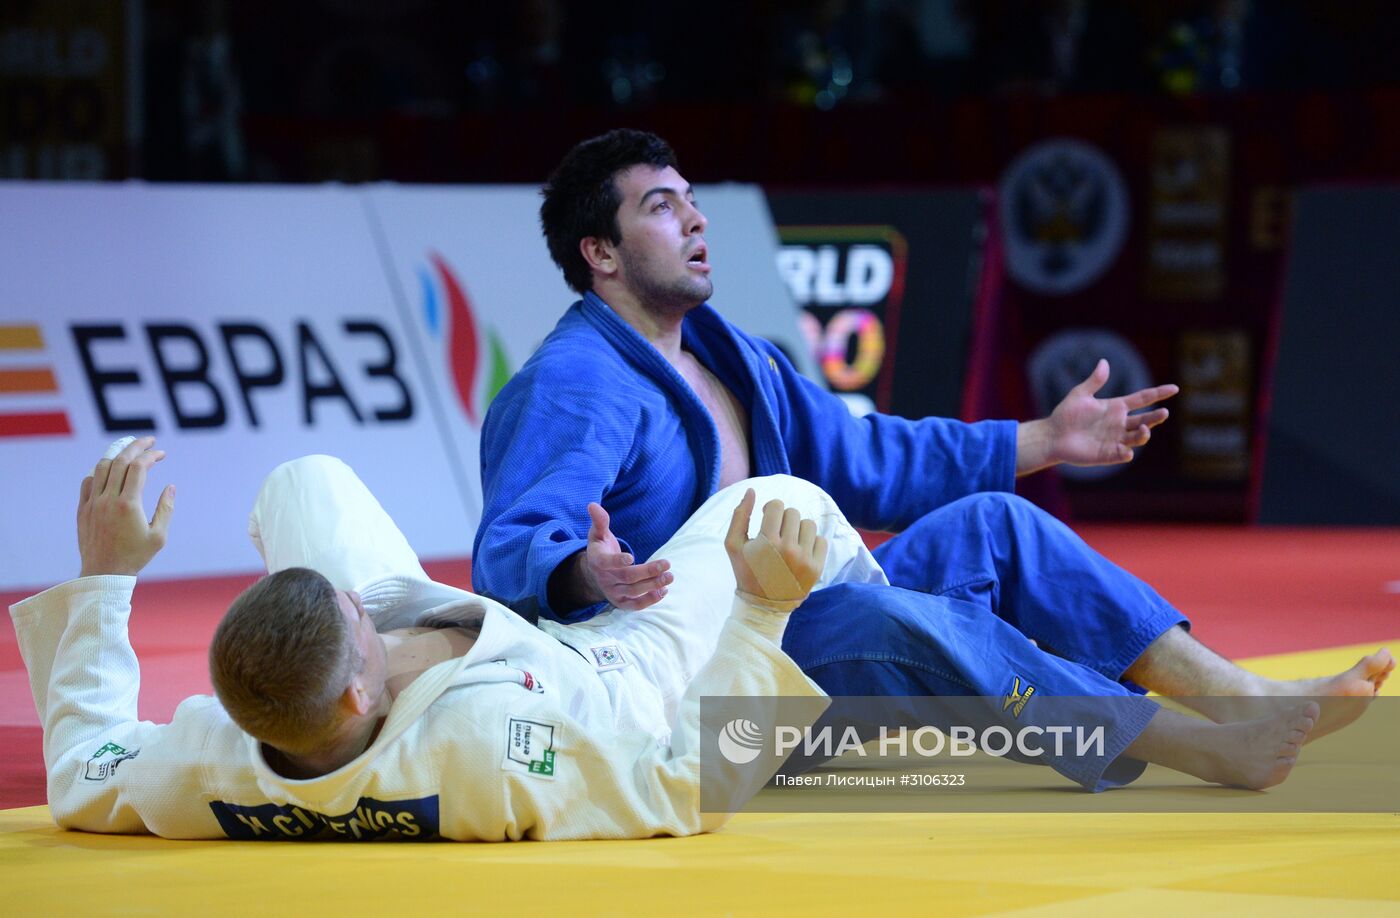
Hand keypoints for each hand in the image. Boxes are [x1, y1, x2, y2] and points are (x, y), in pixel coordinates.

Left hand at [77, 436, 175, 576]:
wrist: (103, 574)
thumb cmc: (135, 557)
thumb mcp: (159, 535)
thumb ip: (166, 508)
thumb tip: (171, 486)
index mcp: (128, 504)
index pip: (139, 467)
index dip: (151, 455)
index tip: (161, 453)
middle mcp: (108, 499)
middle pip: (120, 461)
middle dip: (135, 446)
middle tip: (148, 440)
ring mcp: (93, 503)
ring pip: (102, 467)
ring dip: (118, 455)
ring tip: (129, 451)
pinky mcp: (83, 509)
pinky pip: (88, 482)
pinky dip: (100, 471)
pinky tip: (111, 472)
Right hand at [580, 502, 672, 610]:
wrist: (595, 574)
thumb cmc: (601, 549)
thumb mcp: (597, 534)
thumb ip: (599, 521)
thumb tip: (592, 505)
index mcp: (598, 561)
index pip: (607, 563)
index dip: (618, 561)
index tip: (632, 557)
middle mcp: (605, 579)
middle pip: (628, 578)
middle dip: (648, 571)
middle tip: (667, 564)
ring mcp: (613, 593)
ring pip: (634, 592)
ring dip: (653, 585)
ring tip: (669, 577)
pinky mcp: (621, 603)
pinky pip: (635, 606)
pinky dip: (650, 600)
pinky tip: (663, 591)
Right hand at [723, 489, 828, 604]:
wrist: (763, 606)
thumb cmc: (746, 572)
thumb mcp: (733, 545)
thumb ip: (740, 515)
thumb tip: (751, 491)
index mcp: (767, 542)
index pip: (777, 506)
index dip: (770, 510)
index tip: (767, 520)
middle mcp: (788, 549)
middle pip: (793, 513)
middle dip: (784, 520)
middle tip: (777, 534)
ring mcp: (805, 559)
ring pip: (808, 524)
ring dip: (798, 530)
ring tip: (789, 542)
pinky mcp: (817, 568)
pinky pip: (821, 540)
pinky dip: (811, 543)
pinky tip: (800, 552)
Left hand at [1029, 358, 1178, 471]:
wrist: (1052, 435)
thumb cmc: (1065, 414)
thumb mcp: (1080, 394)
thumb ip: (1094, 381)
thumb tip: (1104, 362)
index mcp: (1116, 407)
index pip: (1143, 399)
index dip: (1159, 393)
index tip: (1175, 388)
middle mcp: (1120, 424)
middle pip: (1146, 419)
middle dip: (1156, 417)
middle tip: (1164, 412)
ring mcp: (1116, 439)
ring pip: (1138, 437)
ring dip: (1144, 434)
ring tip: (1143, 429)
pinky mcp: (1107, 454)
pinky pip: (1122, 455)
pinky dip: (1126, 453)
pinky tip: (1126, 450)